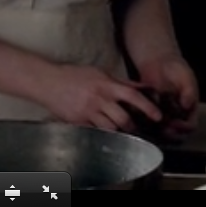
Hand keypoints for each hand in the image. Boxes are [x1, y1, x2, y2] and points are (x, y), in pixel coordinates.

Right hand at [35, 65, 163, 133]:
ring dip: (119, 132)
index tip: (158, 115)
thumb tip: (141, 87)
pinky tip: (104, 133)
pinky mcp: (78, 121)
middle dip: (133, 126)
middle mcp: (99, 98)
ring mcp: (88, 111)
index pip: (132, 95)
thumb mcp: (98, 72)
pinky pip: (95, 132)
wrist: (48, 81)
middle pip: (123, 118)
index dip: (147, 106)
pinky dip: (102, 134)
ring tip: (122, 133)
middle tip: (137, 129)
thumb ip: (120, 82)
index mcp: (106, 84)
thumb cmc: (74, 75)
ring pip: (110, 128)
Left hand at [136, 54, 199, 139]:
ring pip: (163, 133)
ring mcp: (164, 115)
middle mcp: (178, 116)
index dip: (183, 128)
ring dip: (157, 133)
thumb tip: (188, 105)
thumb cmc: (176, 68)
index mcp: (190, 110)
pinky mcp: (150, 112)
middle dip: (170, 135)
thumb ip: (189, 91)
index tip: (175, 123)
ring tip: (151, 126)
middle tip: (162, 129)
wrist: (159, 62)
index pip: (190, 126)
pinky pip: (149, 124)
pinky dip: (146, 125)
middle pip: (177, 134)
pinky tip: (140, 121)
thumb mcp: (186, 77)